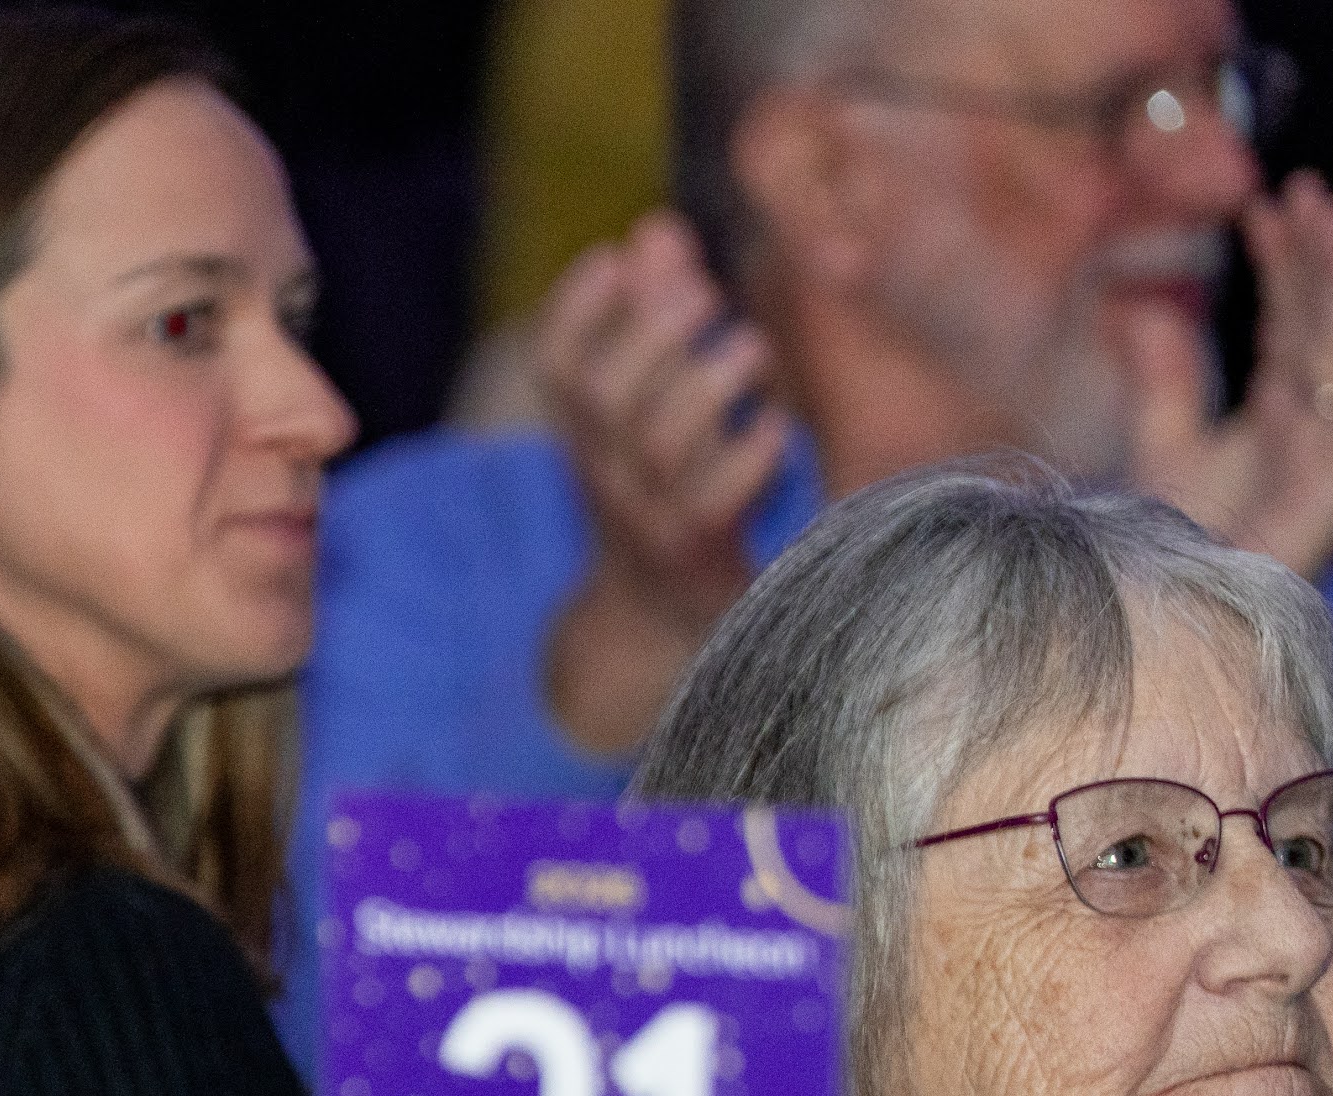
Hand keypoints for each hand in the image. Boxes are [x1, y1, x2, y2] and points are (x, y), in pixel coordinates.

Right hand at [532, 215, 790, 759]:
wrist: (658, 626)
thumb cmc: (669, 495)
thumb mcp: (646, 413)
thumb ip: (650, 321)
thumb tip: (652, 232)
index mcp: (590, 437)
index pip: (557, 366)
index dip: (578, 308)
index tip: (616, 257)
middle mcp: (607, 477)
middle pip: (605, 396)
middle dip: (652, 333)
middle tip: (706, 293)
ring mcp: (647, 520)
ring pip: (655, 444)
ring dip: (704, 385)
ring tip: (753, 349)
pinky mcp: (695, 557)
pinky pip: (709, 504)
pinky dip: (745, 457)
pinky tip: (775, 429)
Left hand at [1127, 177, 1332, 583]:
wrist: (1170, 611)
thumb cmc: (1176, 536)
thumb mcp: (1161, 444)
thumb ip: (1162, 380)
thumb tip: (1144, 309)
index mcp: (1276, 406)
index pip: (1287, 314)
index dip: (1280, 260)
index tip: (1261, 203)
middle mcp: (1310, 422)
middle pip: (1321, 321)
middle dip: (1317, 255)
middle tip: (1305, 189)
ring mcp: (1326, 454)